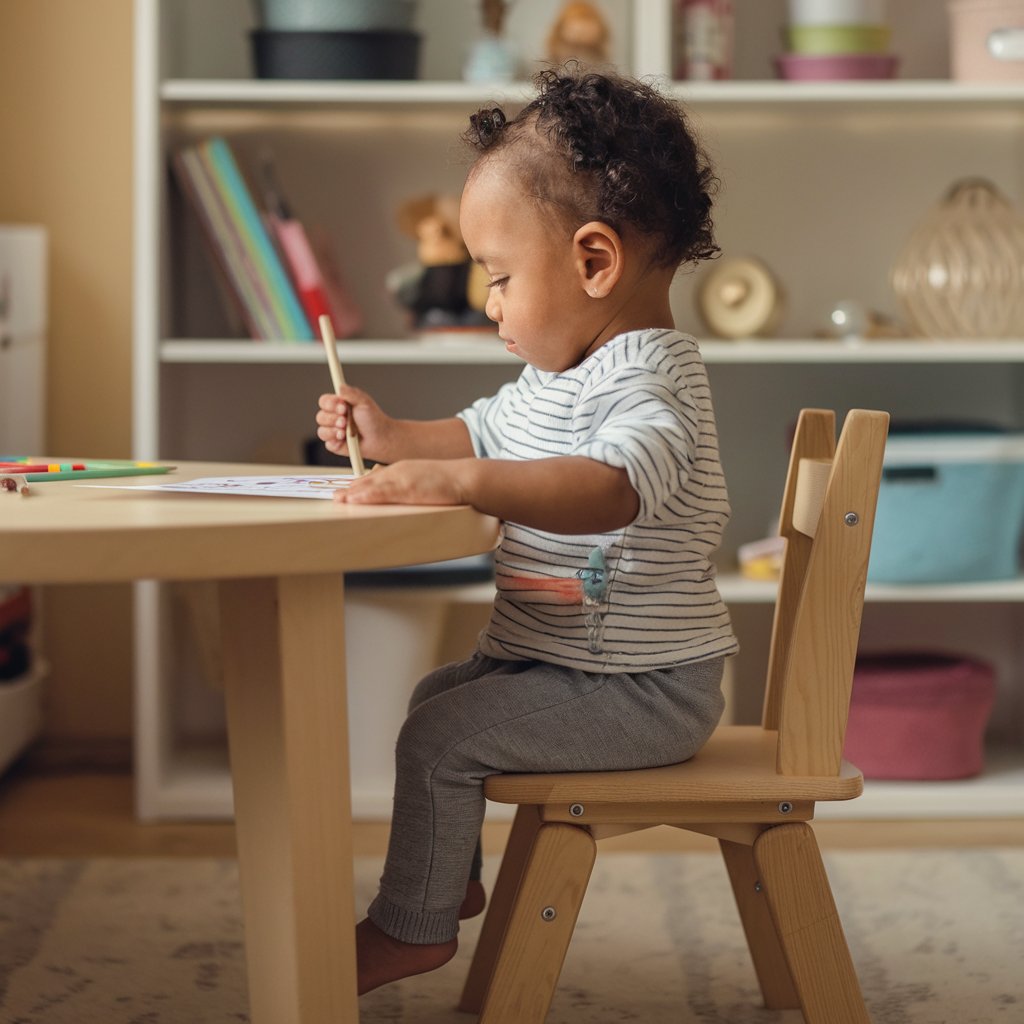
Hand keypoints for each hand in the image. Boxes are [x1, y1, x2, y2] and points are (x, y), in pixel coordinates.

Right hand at [315, 386, 391, 462]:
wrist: (380, 437)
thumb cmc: (373, 419)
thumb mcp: (364, 402)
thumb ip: (351, 393)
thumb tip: (339, 386)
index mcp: (338, 405)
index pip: (324, 402)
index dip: (330, 404)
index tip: (342, 407)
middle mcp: (333, 418)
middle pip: (320, 417)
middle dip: (332, 419)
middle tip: (344, 421)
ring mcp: (333, 432)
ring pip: (322, 432)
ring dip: (333, 432)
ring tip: (346, 433)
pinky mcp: (335, 445)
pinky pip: (328, 444)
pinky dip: (335, 443)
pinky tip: (345, 442)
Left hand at [334, 460, 470, 506]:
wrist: (464, 477)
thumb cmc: (447, 481)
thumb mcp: (423, 480)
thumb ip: (408, 485)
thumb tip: (398, 494)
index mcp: (401, 470)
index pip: (375, 477)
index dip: (358, 485)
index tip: (345, 492)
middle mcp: (398, 471)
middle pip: (369, 480)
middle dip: (351, 489)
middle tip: (335, 497)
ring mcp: (403, 479)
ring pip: (374, 485)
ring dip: (355, 492)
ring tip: (340, 499)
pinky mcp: (409, 488)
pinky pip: (385, 492)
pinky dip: (369, 495)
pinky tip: (357, 498)